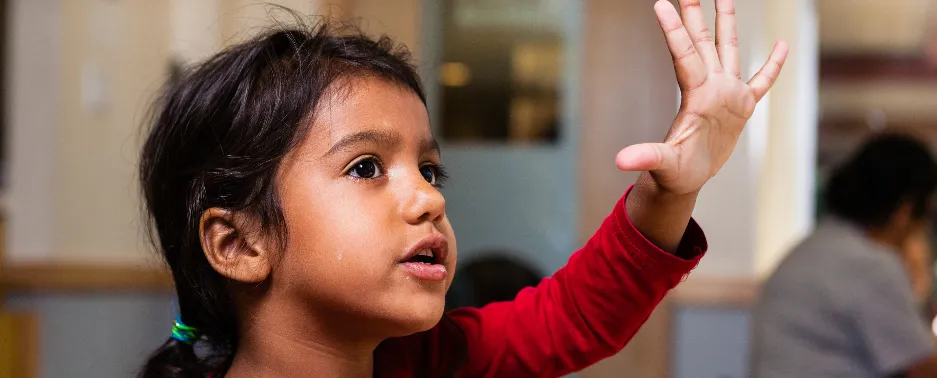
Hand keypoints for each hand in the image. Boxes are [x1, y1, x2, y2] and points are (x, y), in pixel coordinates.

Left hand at [616, 0, 787, 194]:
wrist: (687, 179)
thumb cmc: (673, 172)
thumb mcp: (661, 164)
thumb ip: (646, 157)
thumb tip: (622, 160)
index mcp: (695, 96)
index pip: (684, 55)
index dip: (673, 30)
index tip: (661, 4)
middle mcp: (711, 87)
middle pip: (703, 41)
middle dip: (696, 13)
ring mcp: (727, 94)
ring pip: (728, 49)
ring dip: (727, 23)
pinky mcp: (742, 107)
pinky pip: (762, 81)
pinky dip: (773, 65)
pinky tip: (781, 45)